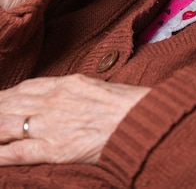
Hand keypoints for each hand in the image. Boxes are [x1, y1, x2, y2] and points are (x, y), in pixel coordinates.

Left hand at [0, 74, 149, 164]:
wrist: (140, 120)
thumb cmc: (129, 104)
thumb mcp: (100, 87)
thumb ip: (78, 90)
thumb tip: (69, 94)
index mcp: (68, 83)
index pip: (28, 87)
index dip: (8, 93)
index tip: (1, 97)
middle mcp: (54, 101)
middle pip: (12, 103)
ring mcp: (51, 124)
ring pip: (7, 125)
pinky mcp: (54, 149)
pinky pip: (18, 152)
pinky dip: (1, 154)